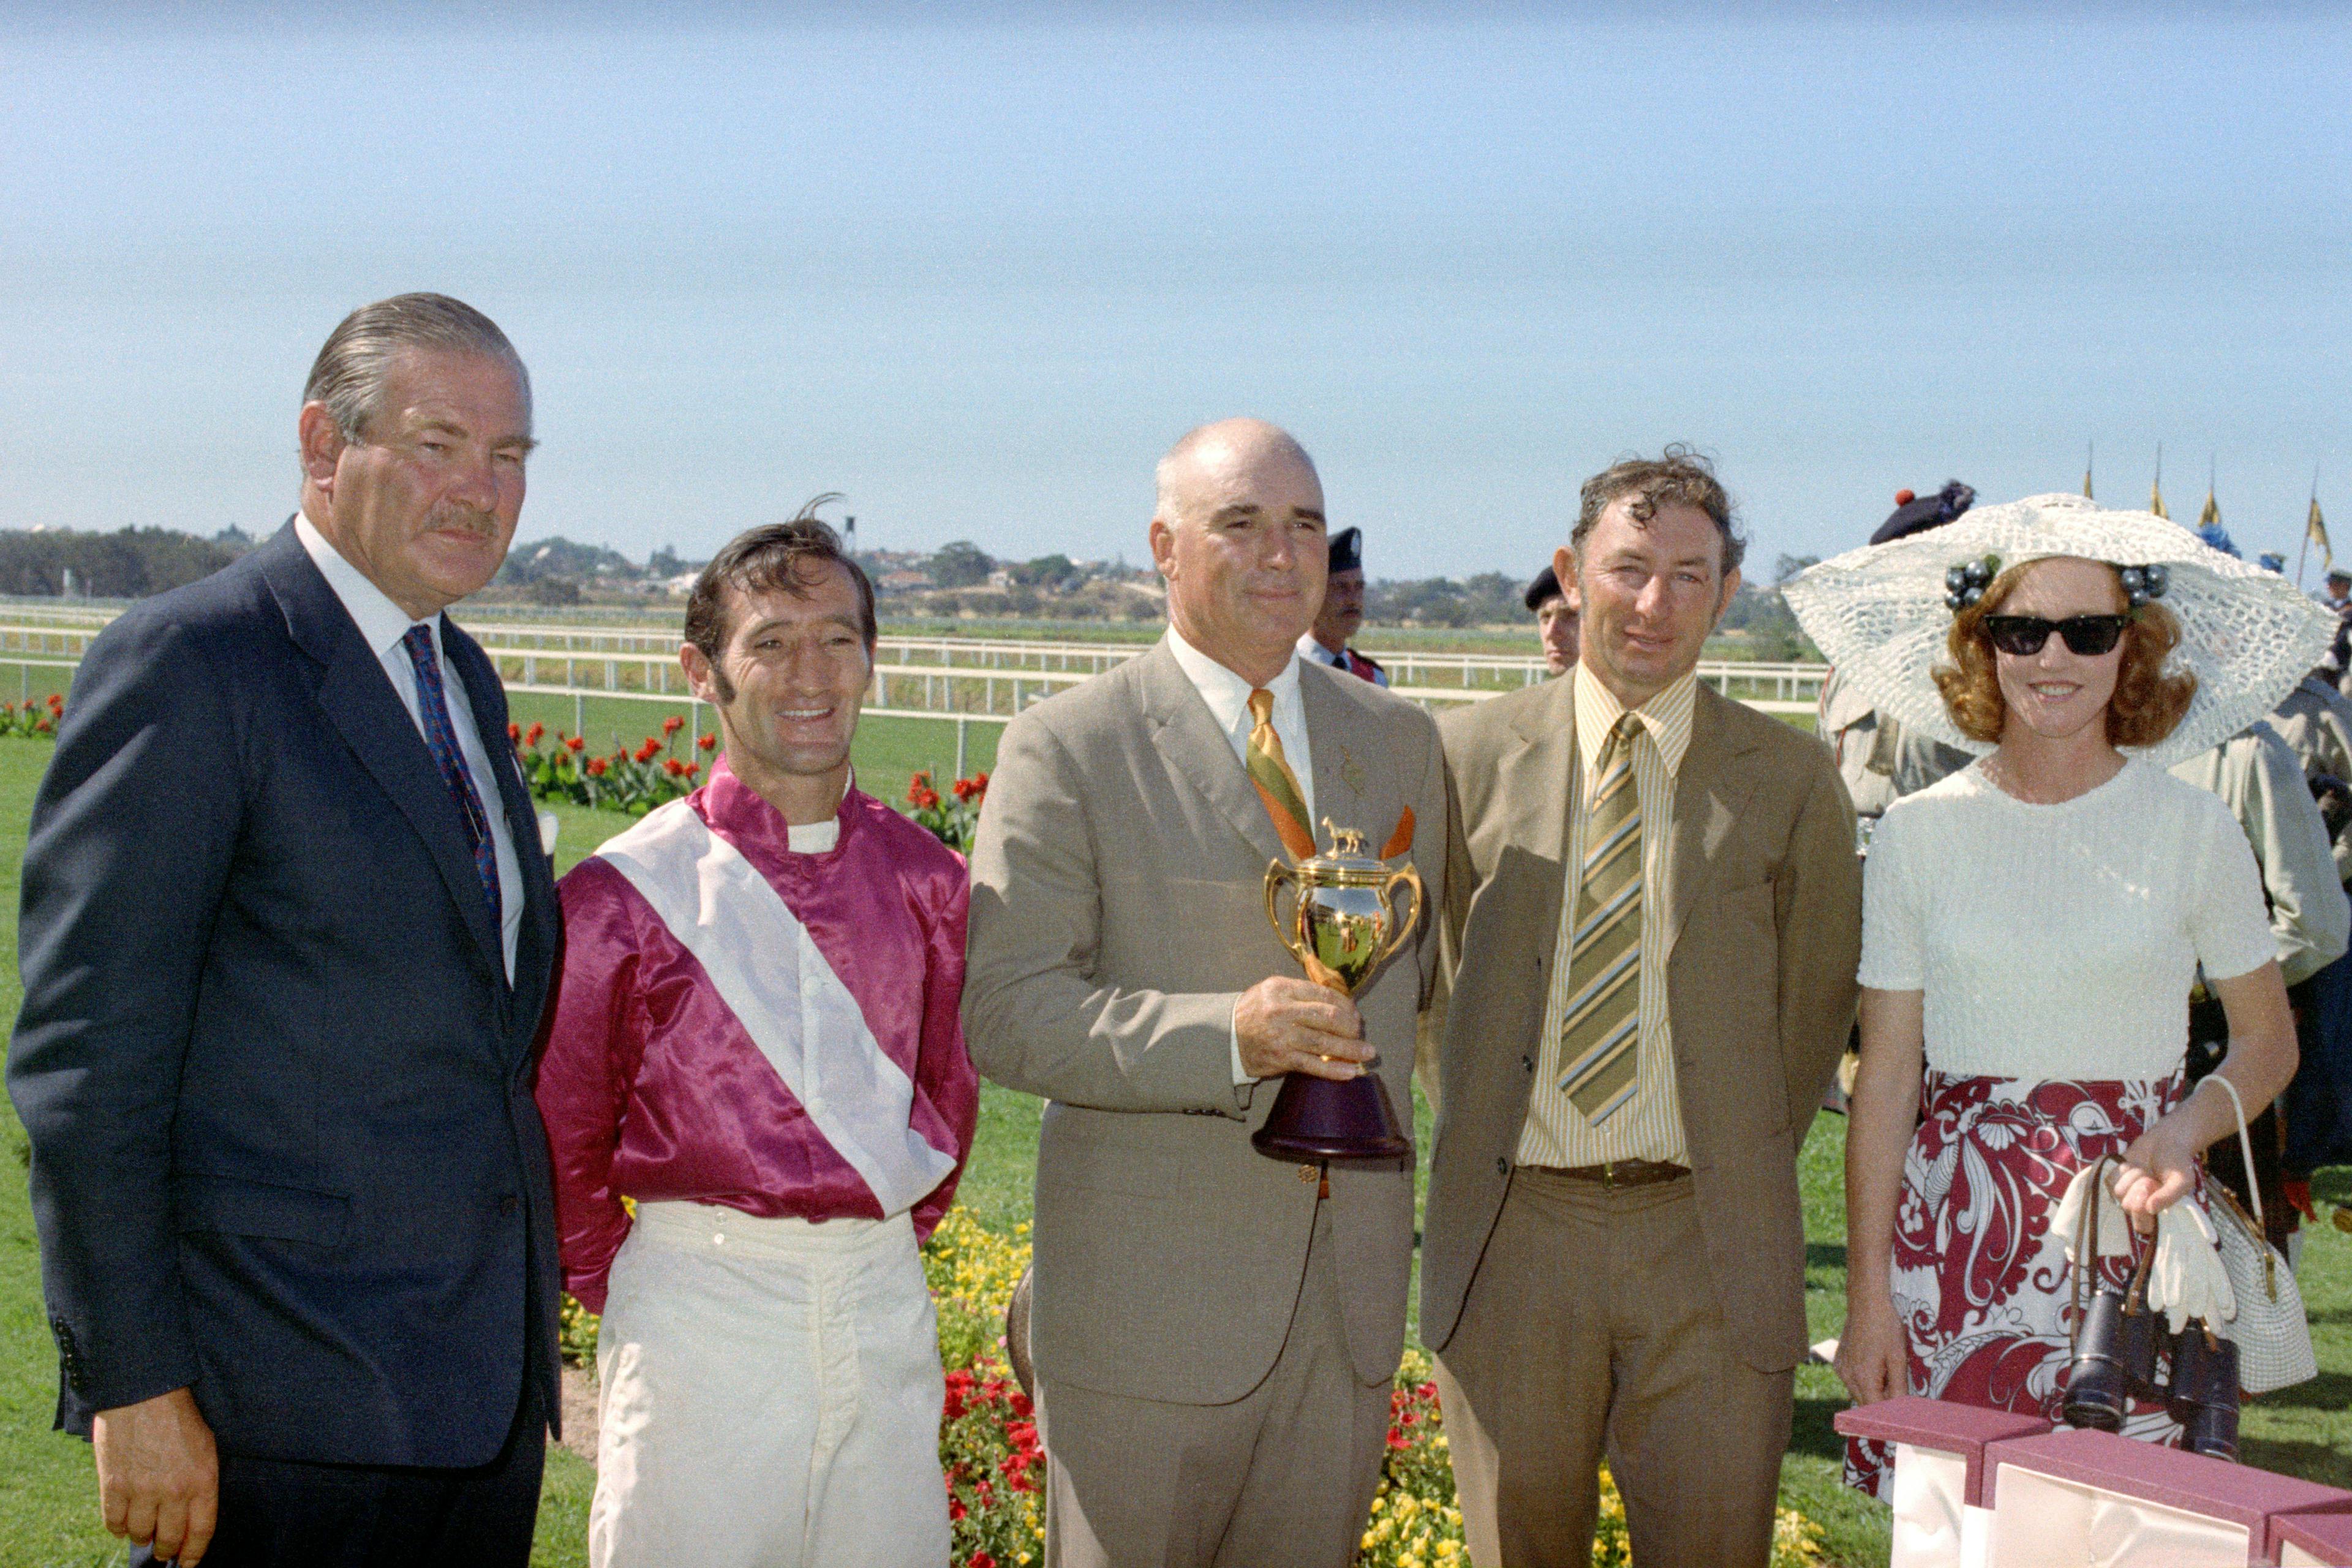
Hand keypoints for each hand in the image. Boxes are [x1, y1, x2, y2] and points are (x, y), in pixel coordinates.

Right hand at [93, 1386, 216, 1565]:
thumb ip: (201, 1483)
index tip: (188, 1563)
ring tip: (143, 1533)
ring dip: (141, 1537)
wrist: (143, 1393)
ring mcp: (141, 1489)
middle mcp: (173, 1490)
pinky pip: (113, 1522)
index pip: (201, 1531)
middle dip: (167, 1550)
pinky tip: (122, 1524)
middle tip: (164, 1552)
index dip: (194, 1553)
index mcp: (202, 1480)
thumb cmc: (179, 1418)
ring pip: (139, 1533)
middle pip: (169, 1538)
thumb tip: (192, 1518)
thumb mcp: (205, 1447)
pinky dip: (117, 1528)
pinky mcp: (113, 1485)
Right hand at [1235, 976, 1369, 1081]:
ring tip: (1367, 1053)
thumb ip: (1302, 993)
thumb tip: (1340, 1004)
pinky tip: (1350, 1071)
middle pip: (1328, 1017)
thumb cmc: (1255, 1012)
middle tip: (1360, 1032)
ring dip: (1350, 1049)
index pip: (1323, 994)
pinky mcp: (1281, 1058)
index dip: (1345, 1004)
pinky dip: (1334, 1070)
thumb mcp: (1272, 991)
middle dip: (1351, 1026)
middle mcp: (1282, 1010)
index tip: (1355, 1013)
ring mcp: (1282, 1036)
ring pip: (1325, 1042)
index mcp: (1281, 988)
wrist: (1226, 1037)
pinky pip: (1313, 1065)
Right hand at [1833, 1293, 1909, 1405]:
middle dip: (1883, 1403)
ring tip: (1887, 1374)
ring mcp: (1840, 1369)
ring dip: (1873, 1392)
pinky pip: (1851, 1381)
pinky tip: (1874, 1366)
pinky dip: (1864, 1381)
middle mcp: (1847, 1377)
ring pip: (1858, 1393)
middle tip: (1900, 1391)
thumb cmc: (1886, 1328)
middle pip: (1866, 1404)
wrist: (1866, 1303)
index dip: (1889, 1416)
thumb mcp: (1898, 1358)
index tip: (1902, 1414)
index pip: (1875, 1411)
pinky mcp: (1838, 1362)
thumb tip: (1901, 1410)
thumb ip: (1899, 1387)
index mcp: (1863, 1378)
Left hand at [2113, 1118, 2201, 1226]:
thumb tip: (2150, 1209)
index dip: (2142, 1212)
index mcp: (2156, 1211)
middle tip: (2151, 1178)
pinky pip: (2109, 1177)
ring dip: (2133, 1176)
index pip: (2142, 1227)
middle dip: (2139, 1189)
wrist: (2165, 1141)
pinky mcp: (2113, 1178)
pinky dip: (2122, 1168)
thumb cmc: (2177, 1164)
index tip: (2150, 1189)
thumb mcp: (2182, 1180)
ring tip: (2145, 1169)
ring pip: (2117, 1191)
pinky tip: (2134, 1164)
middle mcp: (2138, 1205)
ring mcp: (2124, 1192)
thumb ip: (2170, 1196)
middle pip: (2127, 1207)